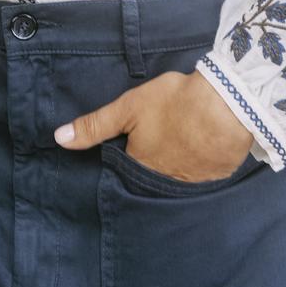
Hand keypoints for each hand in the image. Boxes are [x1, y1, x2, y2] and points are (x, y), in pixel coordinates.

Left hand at [53, 68, 253, 181]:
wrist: (227, 104)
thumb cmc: (174, 103)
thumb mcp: (128, 108)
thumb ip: (94, 126)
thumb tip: (58, 139)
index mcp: (141, 168)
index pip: (127, 170)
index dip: (128, 156)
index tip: (132, 146)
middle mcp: (165, 183)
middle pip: (152, 178)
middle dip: (152, 166)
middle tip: (159, 144)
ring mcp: (194, 182)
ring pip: (178, 179)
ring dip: (176, 167)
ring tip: (178, 148)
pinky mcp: (218, 176)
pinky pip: (203, 177)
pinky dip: (200, 167)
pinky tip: (201, 151)